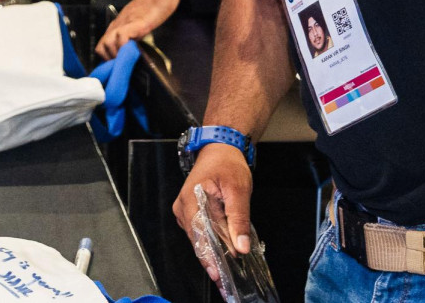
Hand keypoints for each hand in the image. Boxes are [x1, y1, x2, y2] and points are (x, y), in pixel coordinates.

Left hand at [96, 0, 181, 58]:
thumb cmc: (151, 7)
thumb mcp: (137, 24)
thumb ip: (131, 37)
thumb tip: (130, 54)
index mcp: (117, 27)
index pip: (102, 47)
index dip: (108, 59)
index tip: (117, 67)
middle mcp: (117, 26)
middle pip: (102, 47)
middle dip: (111, 61)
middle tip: (122, 66)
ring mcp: (126, 24)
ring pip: (108, 43)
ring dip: (117, 55)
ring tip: (127, 60)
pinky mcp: (137, 23)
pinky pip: (123, 36)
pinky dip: (125, 46)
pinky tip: (134, 50)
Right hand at [173, 144, 254, 273]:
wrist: (220, 148)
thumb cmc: (227, 163)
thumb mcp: (238, 189)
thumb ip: (239, 218)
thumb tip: (241, 245)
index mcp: (190, 200)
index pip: (198, 235)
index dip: (208, 256)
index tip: (218, 272)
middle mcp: (183, 207)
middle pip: (198, 239)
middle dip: (213, 257)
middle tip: (226, 276)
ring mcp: (185, 210)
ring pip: (200, 238)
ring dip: (214, 251)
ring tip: (227, 266)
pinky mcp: (192, 213)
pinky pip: (201, 231)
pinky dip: (213, 241)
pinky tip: (224, 251)